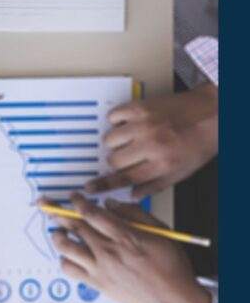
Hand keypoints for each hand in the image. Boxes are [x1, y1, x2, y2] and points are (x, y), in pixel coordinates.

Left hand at [50, 193, 210, 302]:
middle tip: (49, 206)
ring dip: (57, 235)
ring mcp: (100, 269)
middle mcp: (109, 252)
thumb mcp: (160, 232)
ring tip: (58, 231)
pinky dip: (64, 259)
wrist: (174, 301)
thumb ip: (134, 213)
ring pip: (66, 247)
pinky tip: (68, 255)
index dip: (79, 202)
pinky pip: (69, 269)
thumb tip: (110, 204)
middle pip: (74, 226)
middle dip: (59, 212)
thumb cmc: (171, 268)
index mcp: (125, 236)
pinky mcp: (96, 283)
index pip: (92, 213)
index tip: (74, 197)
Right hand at [87, 84, 217, 199]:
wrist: (213, 112)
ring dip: (115, 142)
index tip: (90, 187)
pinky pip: (113, 117)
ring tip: (130, 138)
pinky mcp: (140, 107)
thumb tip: (133, 195)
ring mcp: (144, 124)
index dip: (104, 185)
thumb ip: (156, 185)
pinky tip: (128, 123)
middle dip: (116, 162)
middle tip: (127, 156)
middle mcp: (152, 144)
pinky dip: (116, 121)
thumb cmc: (201, 141)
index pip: (125, 179)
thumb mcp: (184, 171)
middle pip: (113, 160)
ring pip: (109, 139)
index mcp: (163, 163)